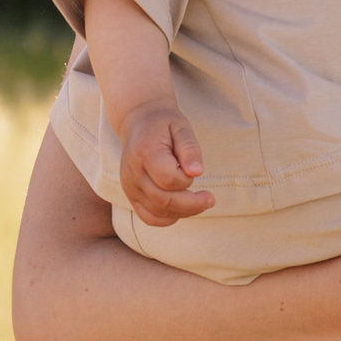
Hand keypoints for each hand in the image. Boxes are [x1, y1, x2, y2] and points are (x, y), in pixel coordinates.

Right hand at [117, 102, 213, 225]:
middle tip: (210, 199)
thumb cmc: (164, 124)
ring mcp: (129, 187)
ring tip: (199, 201)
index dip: (187, 181)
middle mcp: (133, 173)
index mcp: (145, 153)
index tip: (194, 170)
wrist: (139, 122)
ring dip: (183, 212)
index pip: (169, 180)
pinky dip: (168, 218)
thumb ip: (190, 149)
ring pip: (157, 212)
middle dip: (192, 204)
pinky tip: (182, 208)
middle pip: (163, 201)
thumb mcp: (182, 127)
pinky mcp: (131, 195)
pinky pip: (149, 217)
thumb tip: (197, 172)